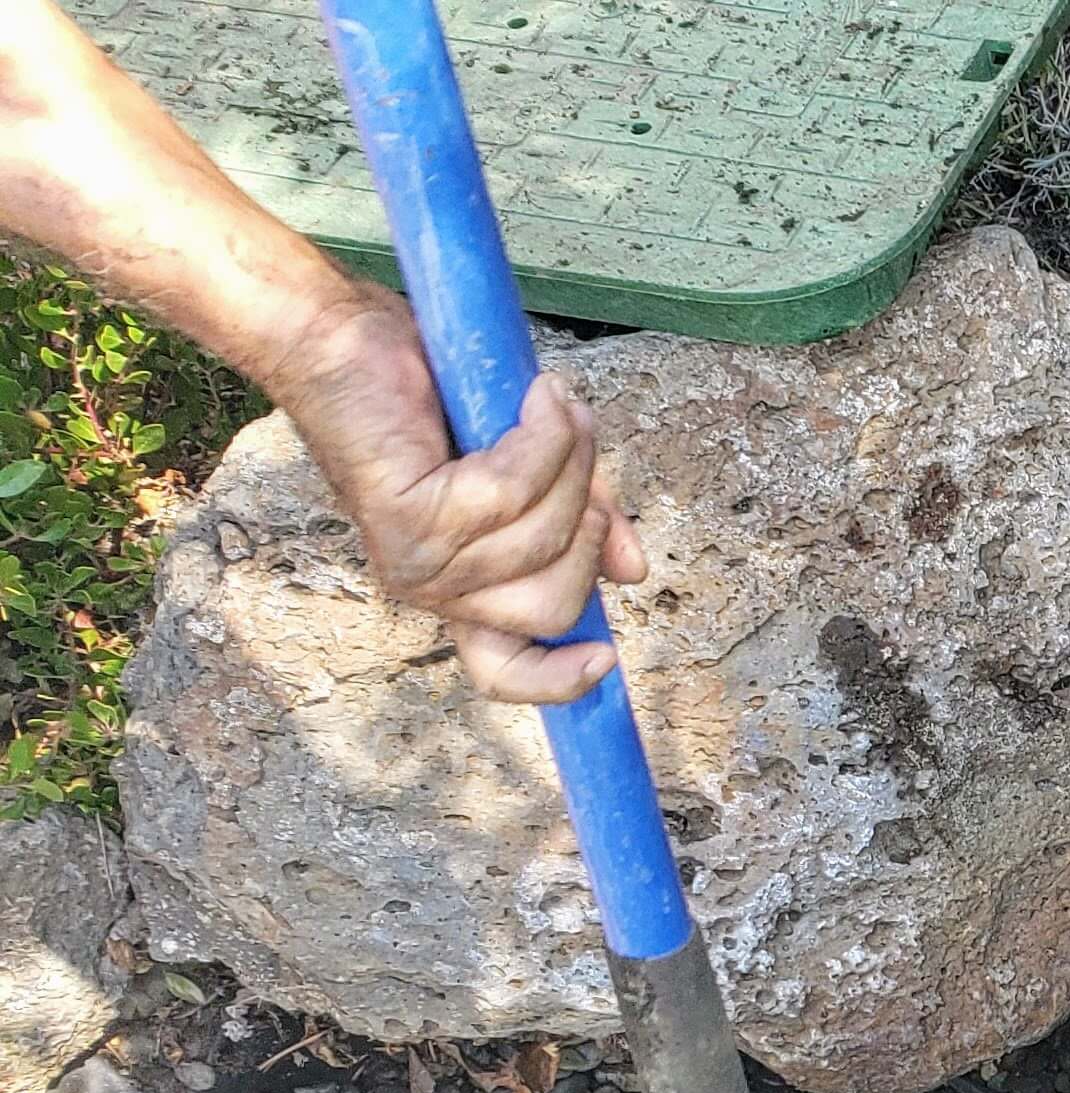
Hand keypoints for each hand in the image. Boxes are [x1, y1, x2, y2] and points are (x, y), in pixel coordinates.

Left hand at [264, 284, 647, 703]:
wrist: (341, 337)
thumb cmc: (430, 394)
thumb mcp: (529, 469)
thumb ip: (580, 521)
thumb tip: (632, 573)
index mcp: (458, 584)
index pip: (500, 671)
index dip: (558, 681)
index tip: (605, 658)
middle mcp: (432, 586)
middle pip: (555, 605)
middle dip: (588, 525)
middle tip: (571, 446)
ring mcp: (417, 559)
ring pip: (544, 539)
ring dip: (567, 457)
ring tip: (548, 402)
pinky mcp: (409, 518)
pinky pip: (513, 490)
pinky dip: (542, 435)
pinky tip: (535, 396)